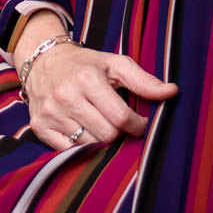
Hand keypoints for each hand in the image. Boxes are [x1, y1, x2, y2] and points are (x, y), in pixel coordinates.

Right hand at [22, 39, 176, 151]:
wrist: (43, 61)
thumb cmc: (85, 64)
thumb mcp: (115, 64)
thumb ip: (144, 80)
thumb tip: (172, 92)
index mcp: (87, 79)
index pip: (121, 117)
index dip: (137, 125)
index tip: (140, 123)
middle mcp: (66, 96)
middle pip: (106, 134)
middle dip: (120, 133)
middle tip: (121, 124)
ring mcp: (51, 113)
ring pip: (89, 145)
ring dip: (101, 140)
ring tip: (103, 125)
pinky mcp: (40, 127)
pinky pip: (68, 151)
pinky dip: (81, 146)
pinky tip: (85, 131)